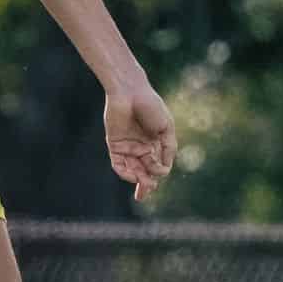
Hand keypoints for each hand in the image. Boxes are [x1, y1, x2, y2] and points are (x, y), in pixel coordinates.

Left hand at [103, 78, 177, 200]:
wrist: (131, 92)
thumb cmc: (151, 106)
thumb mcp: (166, 128)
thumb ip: (168, 149)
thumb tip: (165, 171)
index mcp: (156, 144)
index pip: (157, 166)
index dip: (158, 175)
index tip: (160, 174)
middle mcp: (141, 148)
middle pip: (144, 172)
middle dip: (147, 183)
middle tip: (149, 189)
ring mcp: (127, 147)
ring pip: (132, 170)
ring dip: (137, 179)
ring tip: (143, 184)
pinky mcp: (114, 144)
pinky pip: (118, 163)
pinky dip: (124, 172)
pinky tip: (131, 176)